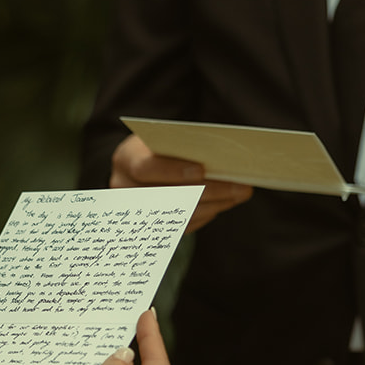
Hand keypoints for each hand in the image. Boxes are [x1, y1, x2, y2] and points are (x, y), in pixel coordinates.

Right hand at [110, 133, 251, 232]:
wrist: (141, 162)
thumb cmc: (159, 145)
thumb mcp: (165, 138)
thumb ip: (184, 145)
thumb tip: (224, 157)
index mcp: (125, 159)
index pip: (144, 168)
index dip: (172, 171)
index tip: (202, 171)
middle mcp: (124, 188)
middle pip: (165, 196)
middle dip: (206, 192)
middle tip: (240, 187)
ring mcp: (135, 211)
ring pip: (176, 215)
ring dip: (212, 205)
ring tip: (239, 194)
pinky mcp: (150, 225)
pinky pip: (179, 226)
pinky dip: (204, 214)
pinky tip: (224, 203)